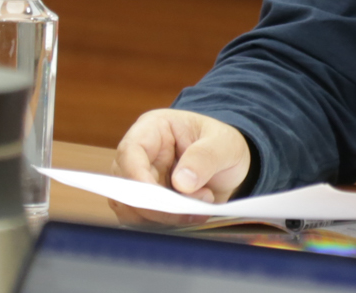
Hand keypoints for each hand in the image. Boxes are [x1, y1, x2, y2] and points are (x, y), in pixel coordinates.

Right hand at [110, 109, 250, 225]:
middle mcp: (139, 156)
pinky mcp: (147, 204)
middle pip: (126, 186)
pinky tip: (191, 218)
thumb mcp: (224, 143)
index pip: (130, 152)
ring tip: (199, 209)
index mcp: (152, 129)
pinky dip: (165, 225)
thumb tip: (181, 184)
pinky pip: (144, 221)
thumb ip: (205, 157)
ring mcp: (140, 181)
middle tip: (191, 209)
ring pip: (131, 209)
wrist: (229, 165)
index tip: (162, 199)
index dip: (138, 178)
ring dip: (162, 218)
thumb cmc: (222, 144)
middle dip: (156, 205)